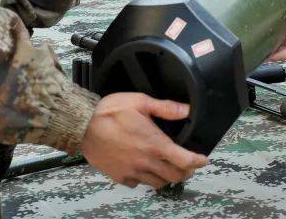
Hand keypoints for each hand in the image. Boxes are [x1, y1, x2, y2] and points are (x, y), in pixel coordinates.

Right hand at [82, 93, 207, 188]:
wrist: (82, 126)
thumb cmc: (109, 112)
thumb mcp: (141, 101)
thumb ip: (165, 107)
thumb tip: (186, 109)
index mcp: (154, 144)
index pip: (185, 160)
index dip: (198, 161)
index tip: (203, 159)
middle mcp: (146, 162)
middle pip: (175, 176)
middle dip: (186, 171)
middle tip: (188, 164)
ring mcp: (133, 171)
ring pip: (158, 183)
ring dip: (167, 176)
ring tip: (168, 167)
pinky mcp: (120, 176)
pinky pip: (138, 184)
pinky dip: (146, 179)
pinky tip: (144, 168)